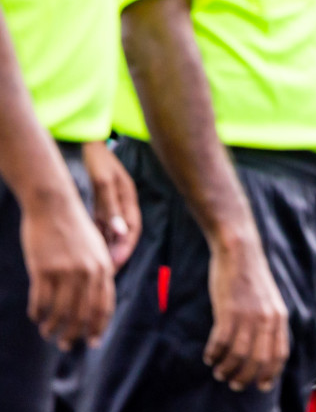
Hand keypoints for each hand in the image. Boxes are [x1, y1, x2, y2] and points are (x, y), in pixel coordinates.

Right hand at [19, 186, 113, 348]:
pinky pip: (41, 300)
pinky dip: (38, 313)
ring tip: (48, 333)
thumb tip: (91, 302)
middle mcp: (89, 271)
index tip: (92, 342)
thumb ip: (97, 272)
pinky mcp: (44, 268)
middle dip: (74, 334)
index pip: (104, 306)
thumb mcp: (95, 248)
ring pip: (61, 311)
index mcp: (105, 267)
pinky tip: (36, 316)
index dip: (98, 327)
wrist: (55, 205)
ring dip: (53, 327)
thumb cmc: (74, 228)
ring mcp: (67, 270)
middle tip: (65, 345)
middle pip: (83, 314)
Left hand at [82, 141, 139, 269]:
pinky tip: (88, 247)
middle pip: (123, 234)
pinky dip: (97, 236)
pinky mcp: (102, 202)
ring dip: (106, 247)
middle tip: (105, 270)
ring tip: (96, 263)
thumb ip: (111, 206)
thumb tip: (120, 231)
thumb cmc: (97, 159)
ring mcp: (113, 202)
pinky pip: (101, 224)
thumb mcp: (104, 181)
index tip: (115, 264)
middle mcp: (123, 203)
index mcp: (129, 199)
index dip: (125, 248)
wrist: (87, 141)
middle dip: (116, 253)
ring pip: (112, 231)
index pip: (132, 230)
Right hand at [204, 231, 288, 391]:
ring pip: (239, 355)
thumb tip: (263, 349)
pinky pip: (221, 342)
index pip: (280, 355)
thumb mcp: (270, 300)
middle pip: (259, 360)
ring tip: (219, 372)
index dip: (271, 374)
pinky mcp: (229, 311)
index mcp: (279, 317)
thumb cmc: (252, 278)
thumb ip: (269, 323)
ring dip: (227, 368)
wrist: (241, 252)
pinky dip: (214, 354)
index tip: (261, 386)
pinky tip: (209, 357)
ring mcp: (248, 315)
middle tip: (233, 383)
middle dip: (246, 377)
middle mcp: (267, 319)